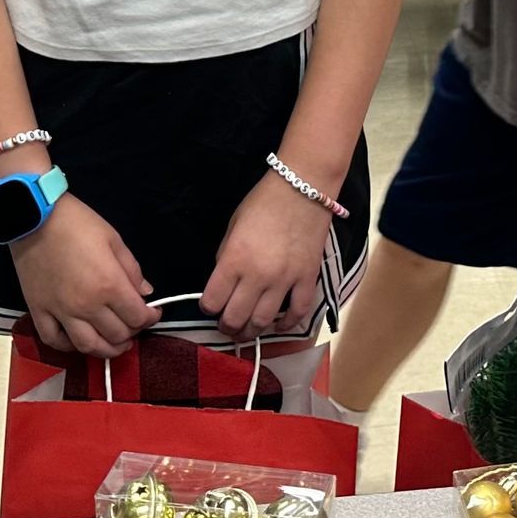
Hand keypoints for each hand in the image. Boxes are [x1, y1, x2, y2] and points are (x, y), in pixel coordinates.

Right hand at [11, 194, 157, 357]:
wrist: (35, 220)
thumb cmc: (79, 224)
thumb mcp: (114, 240)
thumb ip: (132, 270)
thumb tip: (145, 294)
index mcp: (109, 285)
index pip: (137, 316)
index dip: (150, 318)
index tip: (153, 312)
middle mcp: (86, 305)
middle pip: (115, 335)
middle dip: (131, 333)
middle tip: (134, 325)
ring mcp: (60, 312)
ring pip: (87, 346)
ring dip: (105, 350)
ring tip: (115, 346)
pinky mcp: (38, 312)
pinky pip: (54, 340)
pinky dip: (68, 347)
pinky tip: (79, 342)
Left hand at [202, 172, 333, 339]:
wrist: (303, 186)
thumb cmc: (264, 202)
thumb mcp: (233, 227)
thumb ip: (226, 257)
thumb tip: (226, 281)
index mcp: (234, 259)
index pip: (211, 302)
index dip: (208, 307)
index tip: (212, 304)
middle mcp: (257, 275)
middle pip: (235, 319)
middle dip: (227, 327)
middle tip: (228, 324)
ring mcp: (285, 279)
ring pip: (263, 322)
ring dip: (252, 331)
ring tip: (249, 329)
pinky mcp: (308, 278)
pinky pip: (298, 312)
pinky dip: (288, 324)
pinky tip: (279, 324)